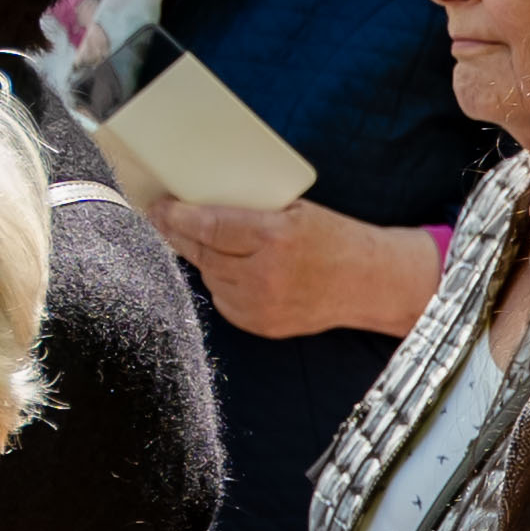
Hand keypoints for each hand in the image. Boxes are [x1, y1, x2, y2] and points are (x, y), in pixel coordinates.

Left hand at [153, 193, 440, 342]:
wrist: (370, 283)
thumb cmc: (333, 238)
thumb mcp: (295, 211)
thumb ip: (250, 211)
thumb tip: (197, 204)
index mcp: (276, 238)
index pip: (210, 226)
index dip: (177, 216)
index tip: (159, 206)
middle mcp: (266, 276)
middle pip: (202, 253)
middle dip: (177, 234)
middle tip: (159, 218)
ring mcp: (263, 306)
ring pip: (209, 278)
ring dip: (201, 258)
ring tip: (199, 241)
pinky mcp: (263, 326)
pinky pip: (223, 301)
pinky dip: (220, 283)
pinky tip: (231, 270)